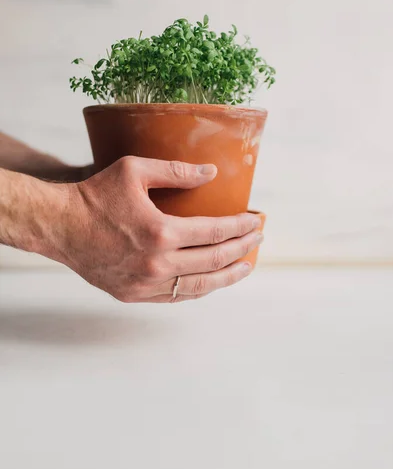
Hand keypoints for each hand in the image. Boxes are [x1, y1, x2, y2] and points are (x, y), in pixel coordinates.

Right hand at [62, 157, 262, 302]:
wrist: (58, 226)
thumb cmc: (95, 195)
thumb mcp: (135, 171)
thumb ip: (177, 172)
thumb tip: (211, 173)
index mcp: (161, 232)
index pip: (215, 232)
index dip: (240, 227)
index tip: (255, 221)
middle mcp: (156, 264)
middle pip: (214, 261)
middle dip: (242, 249)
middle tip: (258, 239)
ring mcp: (145, 284)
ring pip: (199, 286)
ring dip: (227, 276)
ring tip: (245, 266)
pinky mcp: (133, 295)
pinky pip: (175, 297)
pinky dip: (198, 289)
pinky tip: (210, 280)